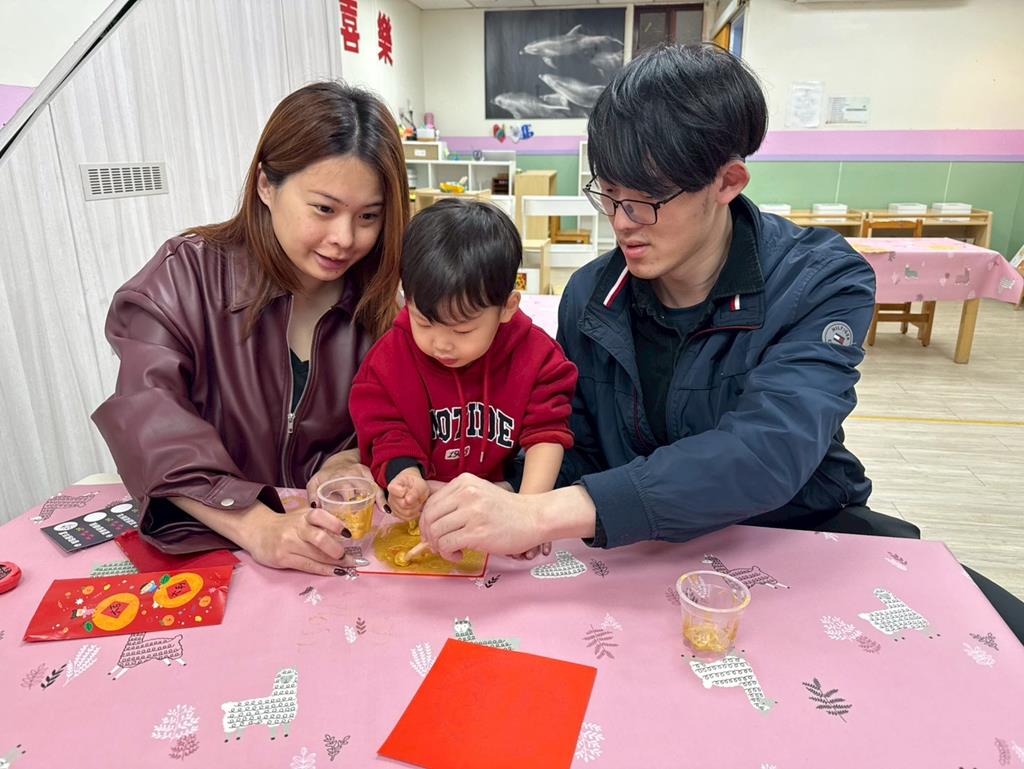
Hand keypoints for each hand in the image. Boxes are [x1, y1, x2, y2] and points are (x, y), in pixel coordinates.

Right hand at [235, 502, 362, 575]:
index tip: (347, 534)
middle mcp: (296, 528)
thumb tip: (346, 537)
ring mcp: (288, 544)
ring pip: (315, 555)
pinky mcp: (282, 558)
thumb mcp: (301, 517)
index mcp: (304, 516)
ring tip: (348, 567)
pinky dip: (324, 570)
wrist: (258, 531)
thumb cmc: (287, 525)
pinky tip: (335, 572)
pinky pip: (307, 566)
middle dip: (337, 550)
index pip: (320, 516)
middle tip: (350, 558)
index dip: (335, 524)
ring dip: (334, 563)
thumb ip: (320, 523)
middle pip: (319, 539)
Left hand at [307, 452, 384, 511]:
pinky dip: (381, 496)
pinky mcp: (367, 472)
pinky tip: (385, 508)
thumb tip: (315, 507)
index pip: (343, 488)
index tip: (350, 513)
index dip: (348, 500)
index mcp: (335, 477)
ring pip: (369, 486)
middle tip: (358, 516)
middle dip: (360, 502)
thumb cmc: (325, 477)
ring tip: (380, 511)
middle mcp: (349, 473)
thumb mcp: (314, 483)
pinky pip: (376, 485)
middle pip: (358, 488)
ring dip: (375, 499)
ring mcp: (359, 472)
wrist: (338, 462)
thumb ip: (312, 494)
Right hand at [387, 468, 429, 520]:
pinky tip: (416, 508)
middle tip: (418, 497)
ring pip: (406, 513)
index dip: (408, 492)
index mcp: (393, 486)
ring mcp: (392, 507)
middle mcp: (390, 497)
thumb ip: (415, 491)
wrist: (414, 488)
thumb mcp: (419, 484)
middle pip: (403, 505)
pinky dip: (414, 514)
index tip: (411, 489)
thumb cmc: (416, 484)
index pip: (399, 493)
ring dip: (416, 508)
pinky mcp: (397, 514)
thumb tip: (408, 500)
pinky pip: (406, 518)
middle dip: (415, 502)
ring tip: (417, 501)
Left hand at [419, 473, 545, 560]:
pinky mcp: (477, 533)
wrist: (533, 518)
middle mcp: (466, 494)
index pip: (430, 502)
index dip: (426, 521)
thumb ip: (456, 499)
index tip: (432, 532)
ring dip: (439, 546)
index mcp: (464, 482)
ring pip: (436, 532)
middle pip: (429, 518)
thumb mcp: (479, 492)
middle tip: (438, 544)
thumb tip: (428, 515)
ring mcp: (472, 513)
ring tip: (452, 549)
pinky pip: (447, 545)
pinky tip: (459, 554)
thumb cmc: (506, 510)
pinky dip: (448, 554)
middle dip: (429, 535)